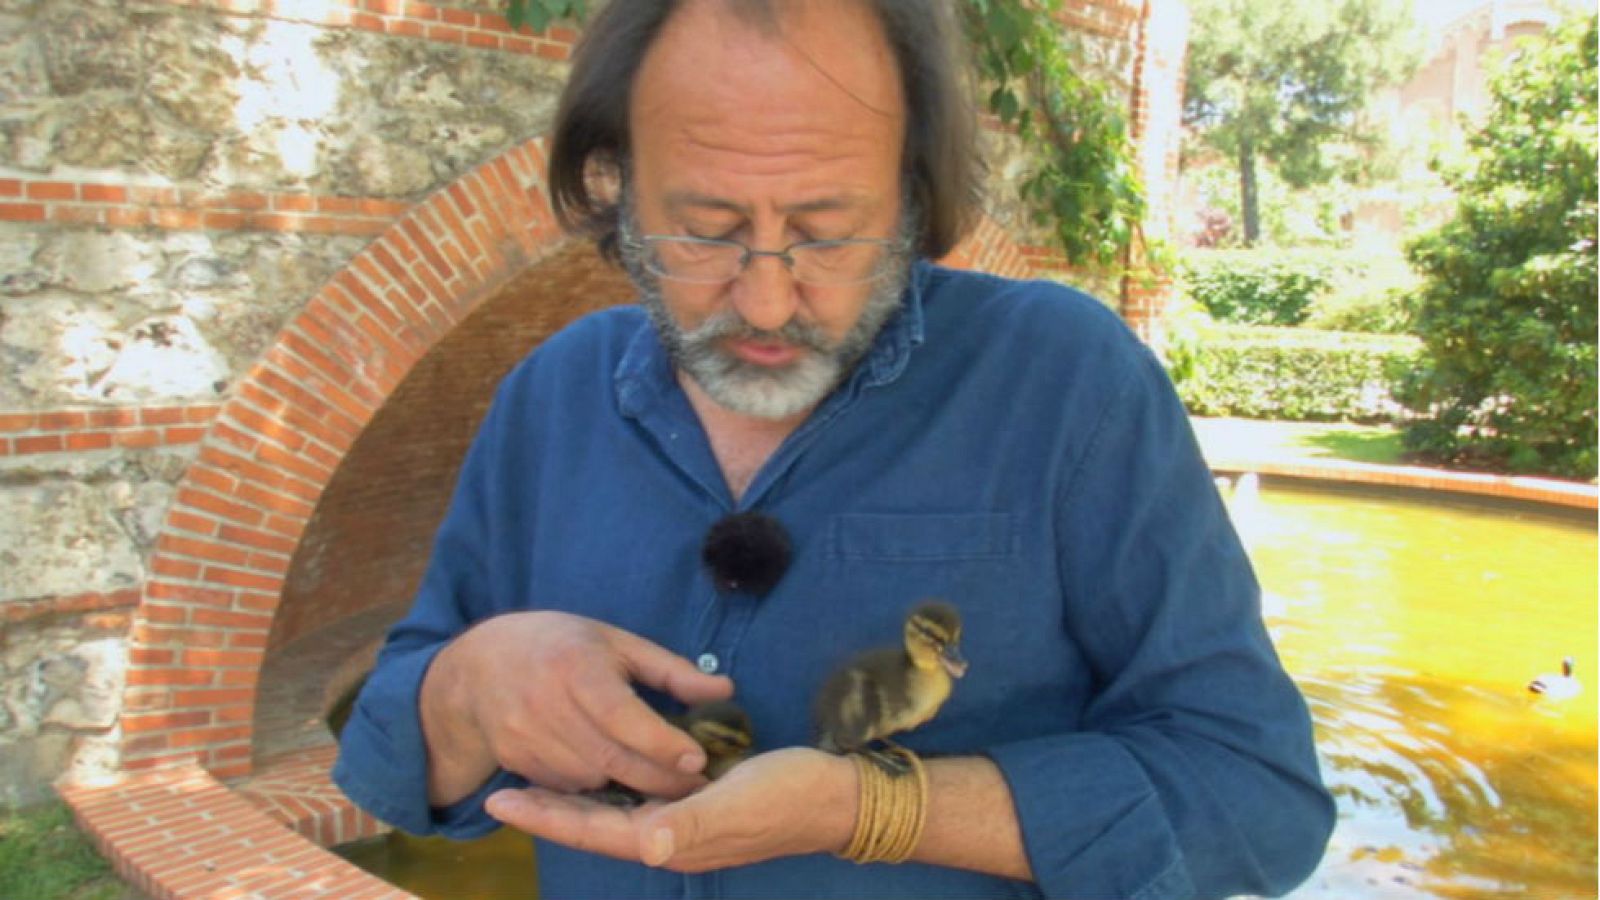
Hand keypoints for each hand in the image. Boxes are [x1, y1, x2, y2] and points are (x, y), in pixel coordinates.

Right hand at [422, 611, 732, 803]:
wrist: (481, 664)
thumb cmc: (562, 645)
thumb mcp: (616, 642)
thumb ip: (671, 670)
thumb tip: (726, 690)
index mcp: (574, 665)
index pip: (622, 715)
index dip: (661, 742)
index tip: (697, 758)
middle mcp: (544, 703)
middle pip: (610, 756)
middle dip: (658, 777)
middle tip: (696, 785)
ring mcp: (523, 735)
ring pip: (590, 778)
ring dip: (627, 782)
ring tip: (658, 778)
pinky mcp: (513, 759)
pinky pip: (566, 786)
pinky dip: (594, 784)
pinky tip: (612, 771)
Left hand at [485, 747, 858, 871]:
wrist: (834, 796)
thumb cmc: (787, 796)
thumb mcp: (738, 804)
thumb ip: (690, 824)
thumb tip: (646, 843)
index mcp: (668, 838)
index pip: (591, 829)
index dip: (545, 816)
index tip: (498, 801)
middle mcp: (667, 835)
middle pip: (592, 824)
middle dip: (547, 809)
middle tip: (499, 790)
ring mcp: (681, 823)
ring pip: (612, 812)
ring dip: (573, 799)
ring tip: (534, 779)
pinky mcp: (695, 805)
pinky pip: (637, 799)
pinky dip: (608, 786)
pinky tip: (597, 770)